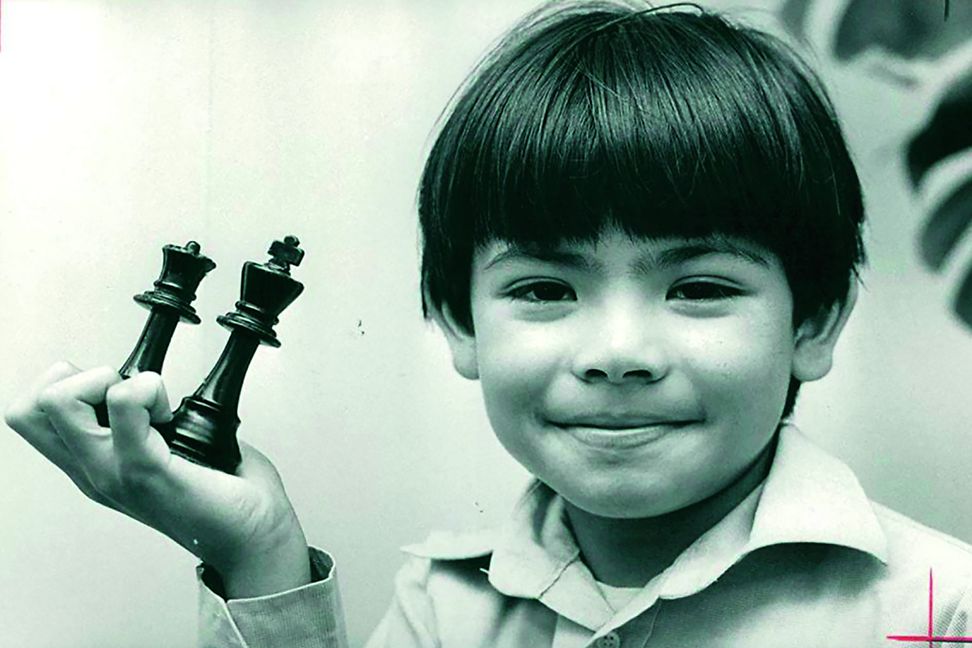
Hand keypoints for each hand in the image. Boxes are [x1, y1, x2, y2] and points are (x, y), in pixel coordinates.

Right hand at [4, 362, 311, 597]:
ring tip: (148, 403)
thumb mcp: (172, 454)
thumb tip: (166, 391)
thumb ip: (154, 425)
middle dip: (77, 379)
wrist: (254, 540)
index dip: (71, 386)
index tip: (121, 392)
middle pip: (30, 408)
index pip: (34, 416)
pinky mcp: (146, 471)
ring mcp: (113, 474)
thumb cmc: (226, 500)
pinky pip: (123, 408)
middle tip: (128, 395)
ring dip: (106, 381)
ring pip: (59, 402)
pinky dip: (147, 390)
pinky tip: (170, 412)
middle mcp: (95, 472)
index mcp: (97, 466)